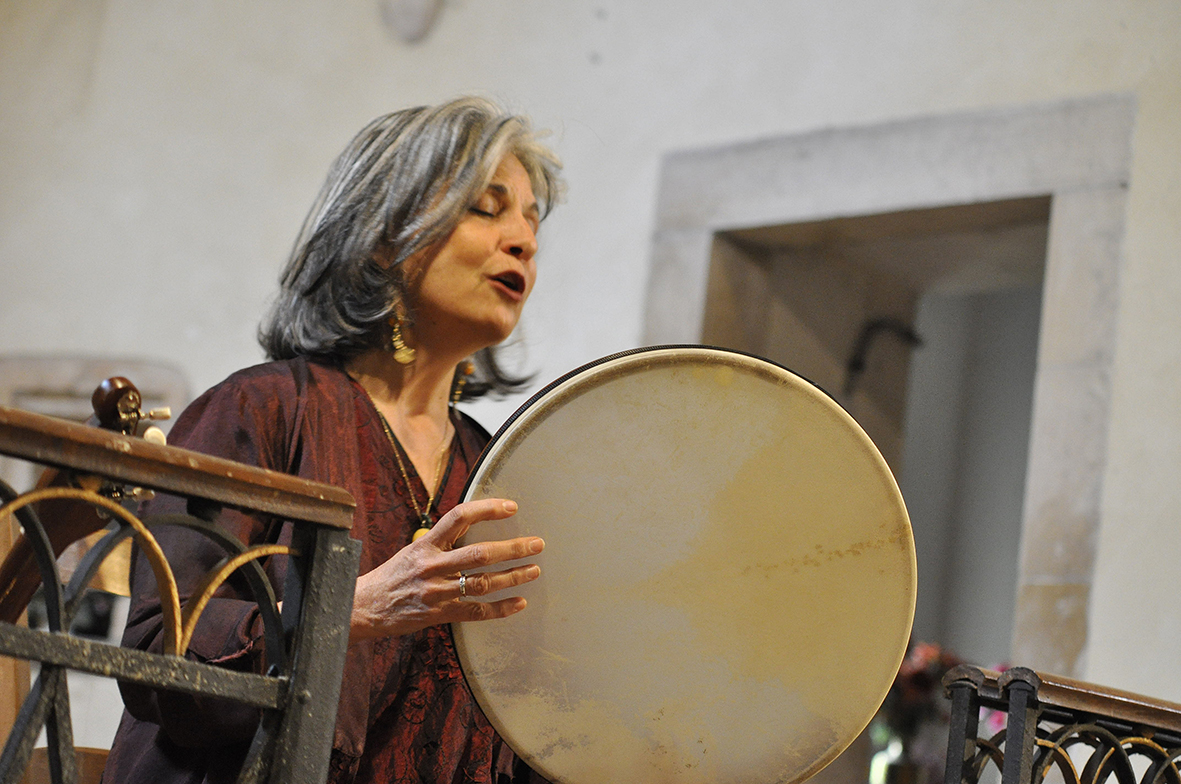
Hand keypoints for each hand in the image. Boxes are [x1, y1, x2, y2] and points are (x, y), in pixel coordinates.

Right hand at [349, 498, 542, 640]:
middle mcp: (432, 566)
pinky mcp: (439, 615)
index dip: (487, 509)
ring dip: (513, 576)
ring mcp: (437, 592)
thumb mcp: (411, 552)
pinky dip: (500, 608)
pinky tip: (519, 602)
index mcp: (425, 545)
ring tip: (534, 570)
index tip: (511, 507)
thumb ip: (440, 544)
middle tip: (537, 543)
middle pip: (480, 553)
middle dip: (513, 548)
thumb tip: (469, 531)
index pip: (460, 517)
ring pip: (483, 582)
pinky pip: (476, 611)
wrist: (361, 608)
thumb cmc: (390, 577)